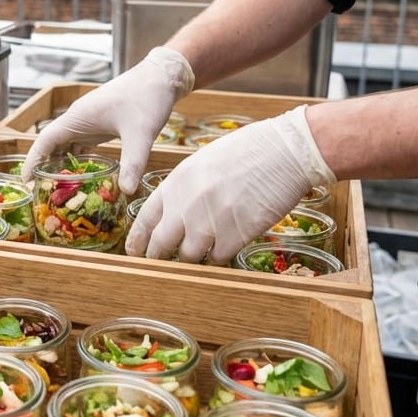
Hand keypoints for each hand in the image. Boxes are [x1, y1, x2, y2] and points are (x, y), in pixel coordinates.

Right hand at [21, 47, 193, 194]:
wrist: (161, 77)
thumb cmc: (147, 98)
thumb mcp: (141, 133)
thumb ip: (133, 162)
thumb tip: (126, 191)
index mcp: (78, 117)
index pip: (45, 140)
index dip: (33, 160)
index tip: (25, 181)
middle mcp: (78, 119)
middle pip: (51, 144)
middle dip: (43, 167)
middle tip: (40, 193)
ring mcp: (88, 121)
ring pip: (65, 144)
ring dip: (59, 164)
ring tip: (56, 189)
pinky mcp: (99, 124)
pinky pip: (79, 144)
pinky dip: (75, 159)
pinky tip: (80, 175)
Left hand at [126, 105, 335, 263]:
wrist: (283, 152)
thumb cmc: (248, 151)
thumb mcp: (204, 162)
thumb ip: (186, 188)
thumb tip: (176, 213)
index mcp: (177, 182)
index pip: (146, 217)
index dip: (138, 238)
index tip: (134, 251)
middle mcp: (187, 204)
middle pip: (161, 243)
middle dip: (157, 256)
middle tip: (157, 265)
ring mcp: (210, 222)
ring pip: (187, 256)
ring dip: (191, 258)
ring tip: (197, 256)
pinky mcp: (234, 236)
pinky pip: (217, 259)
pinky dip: (219, 257)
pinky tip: (225, 249)